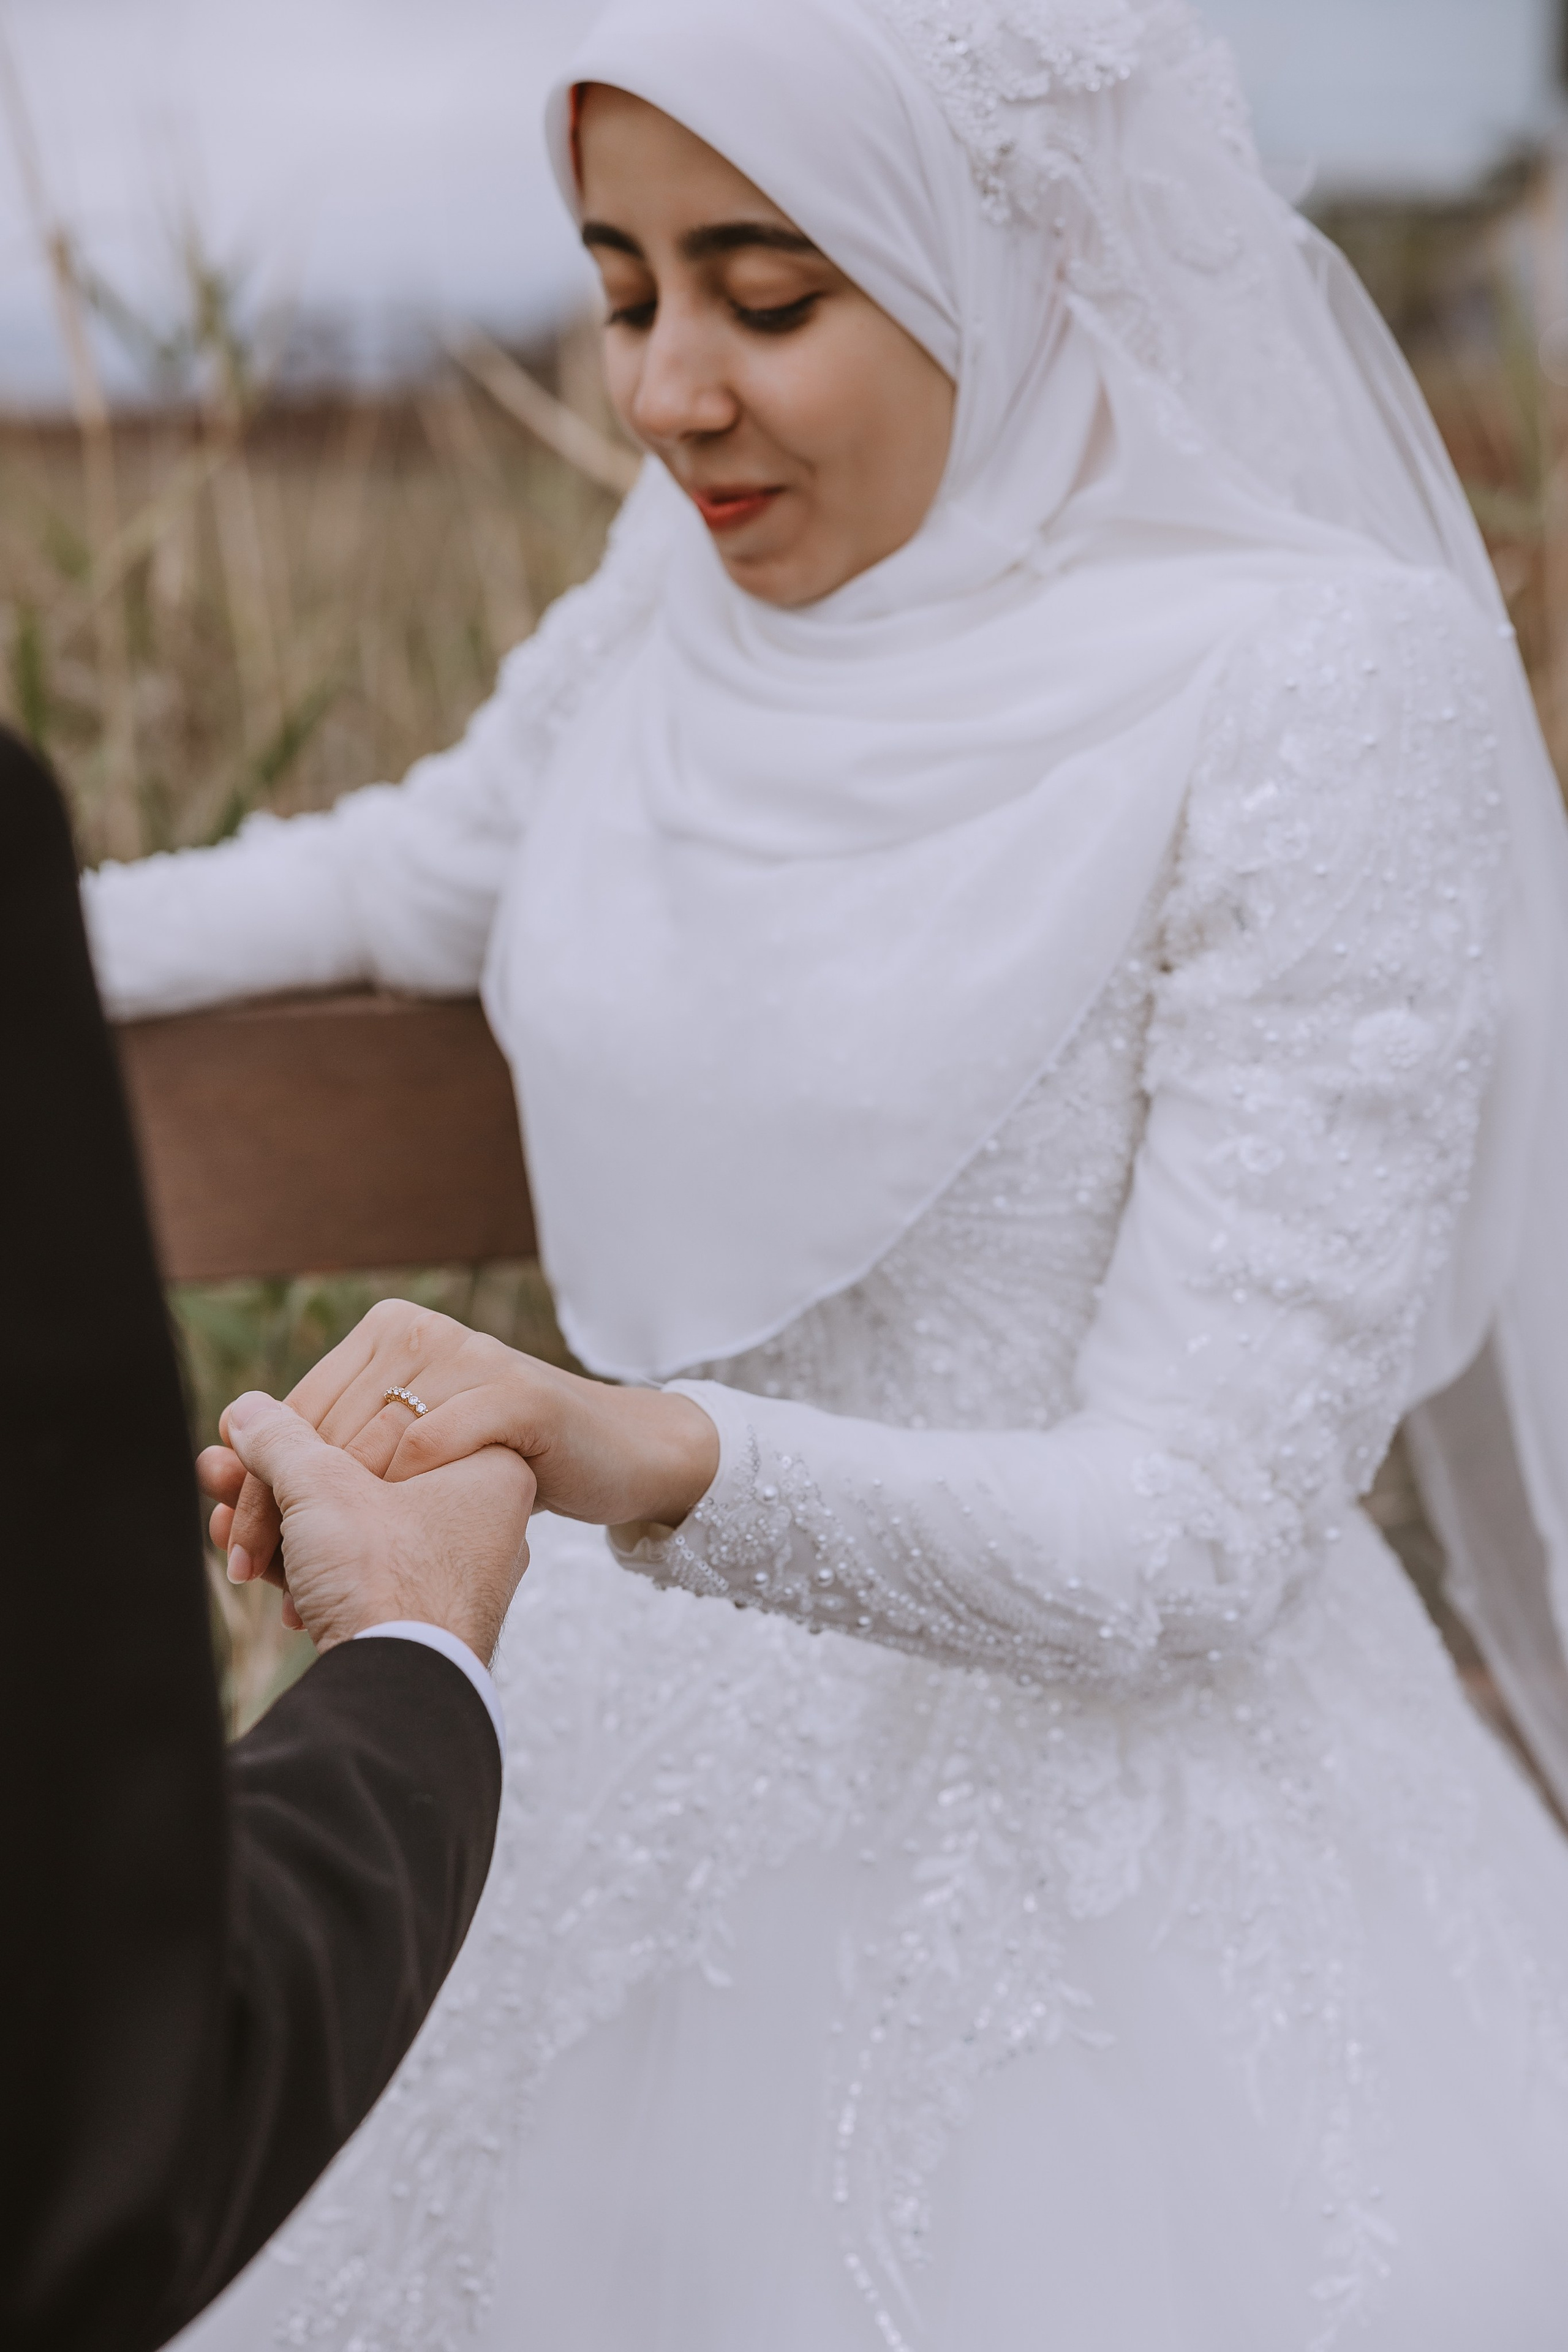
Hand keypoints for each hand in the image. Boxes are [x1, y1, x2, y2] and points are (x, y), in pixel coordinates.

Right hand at [205, 1388, 534, 1658]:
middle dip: (277, 1481)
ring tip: (217, 1509)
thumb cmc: (383, 1579)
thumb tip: (248, 1410)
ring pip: (351, 1528)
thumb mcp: (323, 1488)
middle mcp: (484, 1519)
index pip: (385, 1425)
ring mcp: (452, 1573)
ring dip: (278, 1520)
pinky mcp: (420, 1617)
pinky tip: (243, 1556)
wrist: (396, 1696)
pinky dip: (303, 1562)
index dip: (304, 1430)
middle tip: (220, 1472)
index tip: (248, 1435)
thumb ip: (282, 1439)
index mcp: (490, 1467)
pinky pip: (356, 1573)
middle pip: (360, 1479)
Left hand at [209, 1303, 718, 1593]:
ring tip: (314, 1587)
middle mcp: (419, 1331)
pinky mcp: (519, 1393)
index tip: (238, 1552)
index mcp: (383, 1333)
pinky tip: (390, 1544)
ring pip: (372, 1445)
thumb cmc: (498, 1460)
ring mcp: (471, 1357)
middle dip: (285, 1514)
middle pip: (323, 1431)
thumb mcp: (402, 1451)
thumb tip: (215, 1455)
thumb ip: (320, 1451)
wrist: (614, 1453)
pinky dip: (408, 1493)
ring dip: (342, 1524)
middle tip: (263, 1578)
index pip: (296, 1414)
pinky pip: (438, 1440)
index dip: (258, 1487)